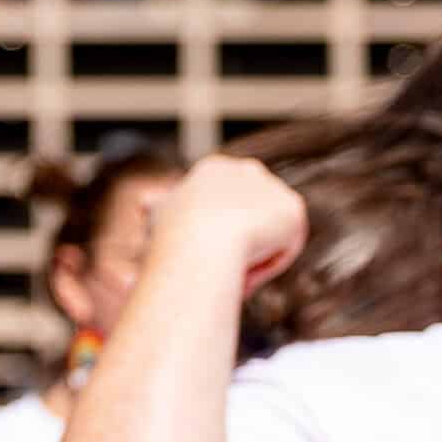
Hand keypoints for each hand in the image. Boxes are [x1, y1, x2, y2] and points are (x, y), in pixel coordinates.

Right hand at [154, 157, 307, 297]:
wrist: (202, 242)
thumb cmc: (174, 238)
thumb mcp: (159, 218)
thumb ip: (160, 208)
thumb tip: (148, 205)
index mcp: (213, 170)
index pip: (222, 209)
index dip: (215, 238)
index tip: (205, 259)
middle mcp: (245, 170)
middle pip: (248, 221)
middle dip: (240, 246)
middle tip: (223, 271)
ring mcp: (272, 187)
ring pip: (265, 236)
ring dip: (251, 259)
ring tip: (230, 271)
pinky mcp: (293, 208)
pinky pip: (283, 248)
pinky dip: (268, 264)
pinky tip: (249, 265)